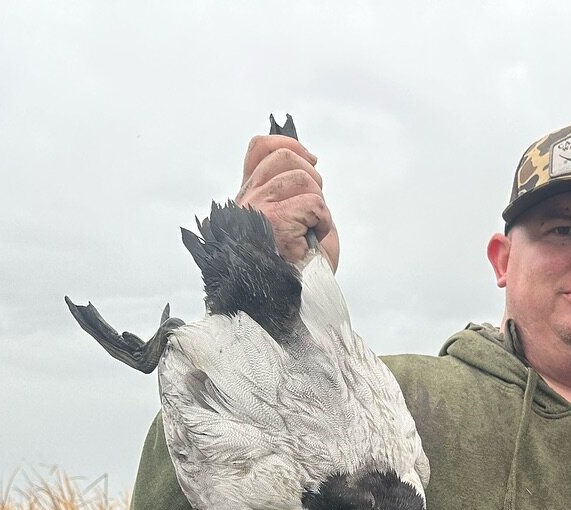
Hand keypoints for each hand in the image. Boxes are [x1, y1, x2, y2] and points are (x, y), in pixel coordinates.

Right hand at [236, 132, 340, 270]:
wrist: (290, 305)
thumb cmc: (295, 273)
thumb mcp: (295, 224)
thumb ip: (295, 194)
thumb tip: (310, 166)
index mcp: (250, 199)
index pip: (260, 149)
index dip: (288, 144)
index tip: (310, 161)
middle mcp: (247, 200)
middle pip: (284, 157)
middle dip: (312, 178)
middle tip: (314, 210)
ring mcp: (258, 209)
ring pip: (301, 178)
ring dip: (318, 204)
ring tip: (311, 230)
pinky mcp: (275, 222)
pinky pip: (313, 203)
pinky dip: (322, 222)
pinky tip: (312, 241)